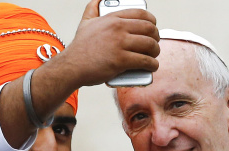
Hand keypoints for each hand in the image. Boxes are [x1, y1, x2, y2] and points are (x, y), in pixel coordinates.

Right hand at [43, 0, 159, 88]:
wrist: (72, 66)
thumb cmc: (80, 48)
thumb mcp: (85, 23)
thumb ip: (92, 9)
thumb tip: (98, 0)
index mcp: (112, 19)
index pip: (141, 14)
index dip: (152, 22)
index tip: (153, 28)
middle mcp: (118, 29)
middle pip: (149, 29)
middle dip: (156, 38)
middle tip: (154, 45)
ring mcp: (120, 45)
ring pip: (150, 45)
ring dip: (156, 52)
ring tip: (153, 57)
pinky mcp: (121, 61)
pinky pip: (145, 61)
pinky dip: (152, 65)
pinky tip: (151, 66)